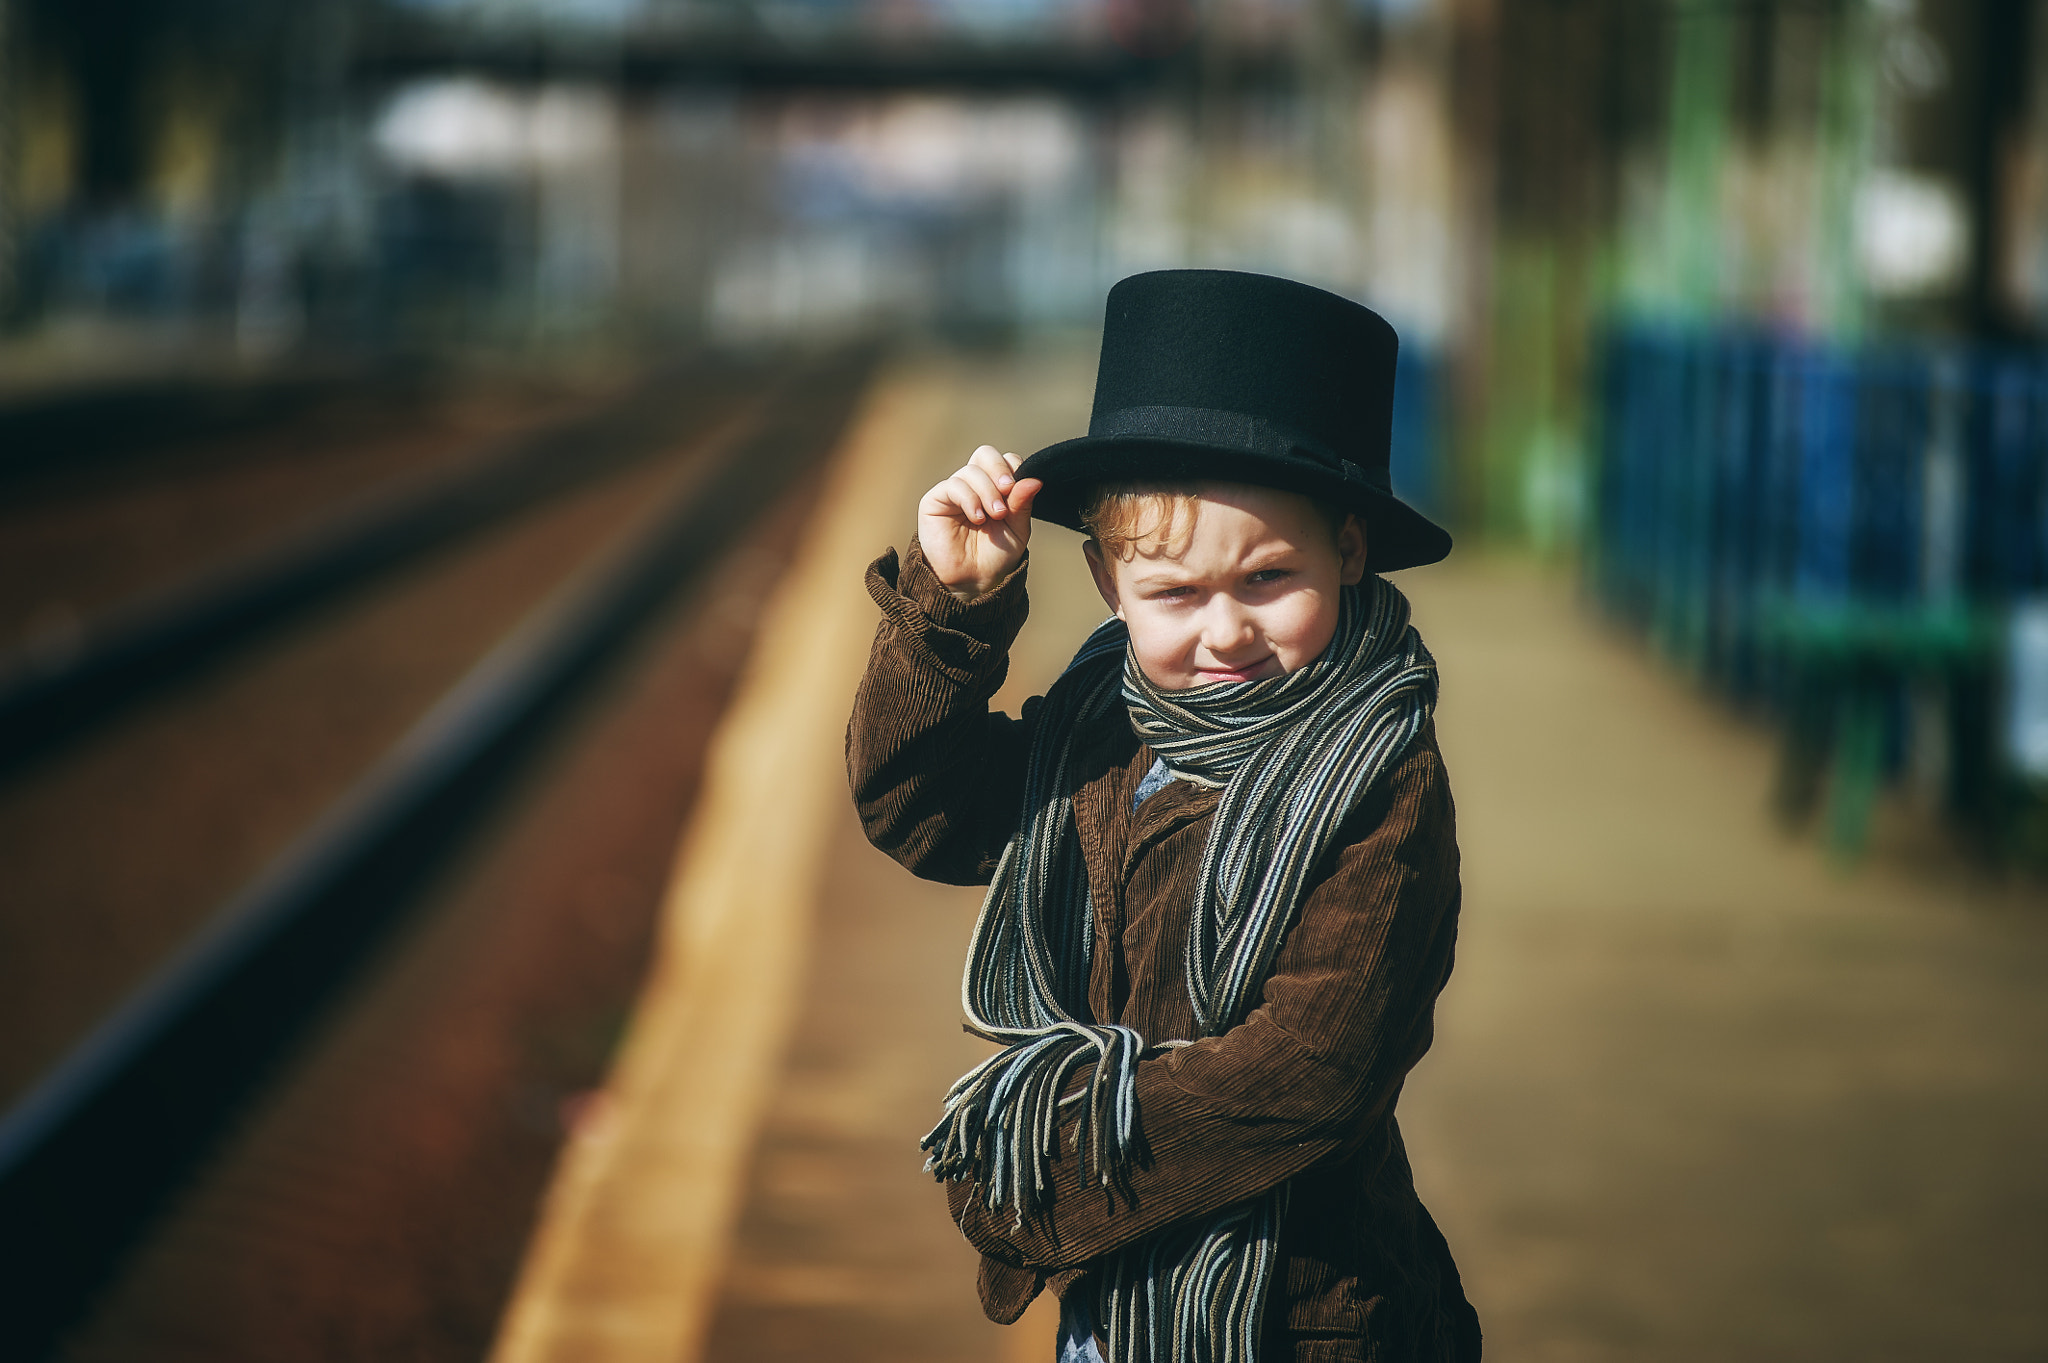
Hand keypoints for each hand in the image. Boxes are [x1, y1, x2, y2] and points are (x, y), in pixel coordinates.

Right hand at [918, 445, 1041, 599]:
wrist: (974, 581)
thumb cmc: (995, 556)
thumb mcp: (1017, 529)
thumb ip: (1022, 504)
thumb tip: (1035, 479)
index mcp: (995, 488)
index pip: (1005, 461)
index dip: (1014, 469)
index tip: (1019, 491)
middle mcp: (974, 485)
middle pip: (985, 454)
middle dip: (999, 469)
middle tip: (1008, 490)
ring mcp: (954, 492)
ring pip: (971, 471)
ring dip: (987, 492)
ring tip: (995, 516)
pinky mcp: (935, 501)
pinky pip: (953, 485)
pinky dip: (970, 499)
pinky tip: (978, 517)